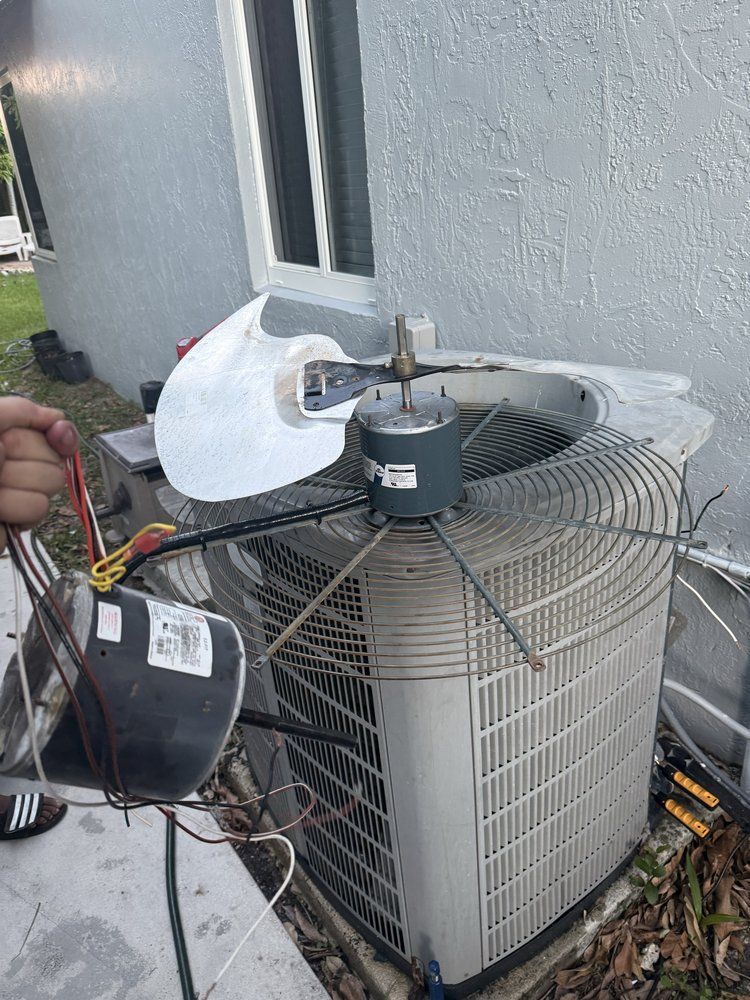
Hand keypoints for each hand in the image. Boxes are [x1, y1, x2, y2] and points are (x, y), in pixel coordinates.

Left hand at [0, 396, 78, 552]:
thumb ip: (22, 410)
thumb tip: (59, 417)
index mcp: (5, 433)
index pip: (54, 430)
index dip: (58, 433)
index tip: (57, 435)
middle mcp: (14, 459)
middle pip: (55, 458)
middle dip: (26, 462)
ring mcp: (18, 490)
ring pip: (49, 484)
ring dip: (16, 488)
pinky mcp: (18, 518)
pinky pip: (38, 509)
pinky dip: (14, 508)